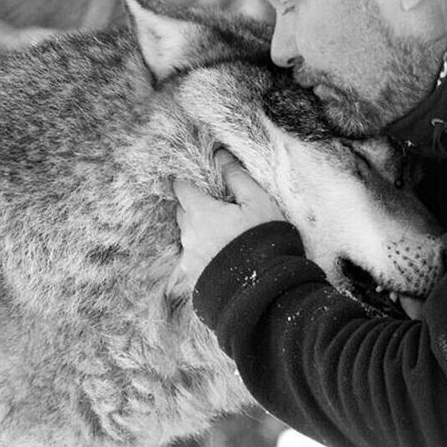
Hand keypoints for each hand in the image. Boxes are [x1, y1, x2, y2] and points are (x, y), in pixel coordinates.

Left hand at [172, 150, 284, 286]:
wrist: (265, 291)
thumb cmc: (264, 241)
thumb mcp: (258, 202)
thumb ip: (236, 176)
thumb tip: (220, 154)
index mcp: (200, 213)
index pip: (181, 186)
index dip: (190, 180)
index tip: (204, 180)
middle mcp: (189, 235)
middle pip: (184, 211)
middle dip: (197, 205)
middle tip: (221, 207)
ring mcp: (189, 260)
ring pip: (189, 236)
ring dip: (202, 231)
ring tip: (227, 236)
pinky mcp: (194, 279)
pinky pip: (195, 258)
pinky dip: (206, 254)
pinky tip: (225, 257)